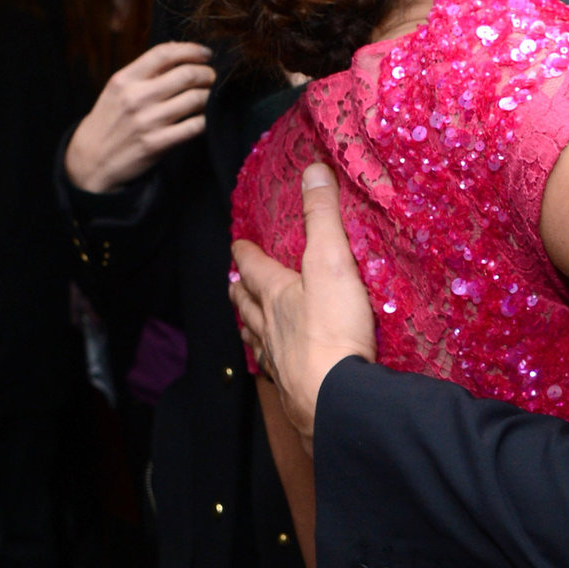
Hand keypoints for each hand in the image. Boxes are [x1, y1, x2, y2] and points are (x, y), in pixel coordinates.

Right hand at [64, 41, 215, 192]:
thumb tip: (177, 49)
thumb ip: (144, 71)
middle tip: (211, 77)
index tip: (206, 53)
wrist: (92, 159)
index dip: (191, 49)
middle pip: (186, 74)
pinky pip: (194, 127)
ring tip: (207, 98)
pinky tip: (201, 119)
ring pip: (195, 99)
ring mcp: (147, 122)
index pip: (164, 53)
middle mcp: (136, 97)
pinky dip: (204, 120)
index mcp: (125, 79)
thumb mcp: (117, 89)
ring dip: (208, 97)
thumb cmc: (110, 119)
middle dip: (207, 74)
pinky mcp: (156, 144)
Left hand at [231, 164, 376, 441]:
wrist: (336, 398)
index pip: (254, 267)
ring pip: (256, 340)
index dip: (245, 254)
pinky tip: (277, 370)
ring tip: (246, 325)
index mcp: (276, 294)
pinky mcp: (293, 391)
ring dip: (249, 329)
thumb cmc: (332, 328)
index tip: (237, 245)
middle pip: (247, 307)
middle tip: (233, 286)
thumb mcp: (331, 262)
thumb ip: (323, 217)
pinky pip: (276, 373)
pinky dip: (273, 365)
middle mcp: (269, 328)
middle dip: (239, 293)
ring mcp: (278, 362)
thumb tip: (312, 170)